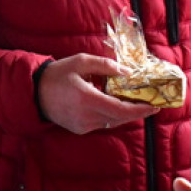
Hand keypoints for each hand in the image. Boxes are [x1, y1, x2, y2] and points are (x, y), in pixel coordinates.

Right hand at [37, 53, 157, 133]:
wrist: (35, 92)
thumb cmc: (58, 74)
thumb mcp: (81, 61)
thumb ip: (106, 66)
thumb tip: (128, 72)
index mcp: (87, 99)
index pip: (121, 110)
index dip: (140, 110)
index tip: (155, 106)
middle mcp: (86, 116)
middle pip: (120, 118)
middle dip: (138, 112)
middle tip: (152, 103)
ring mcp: (83, 125)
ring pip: (112, 122)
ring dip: (125, 113)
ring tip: (136, 102)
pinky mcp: (80, 129)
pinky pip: (102, 123)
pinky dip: (111, 115)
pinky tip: (115, 105)